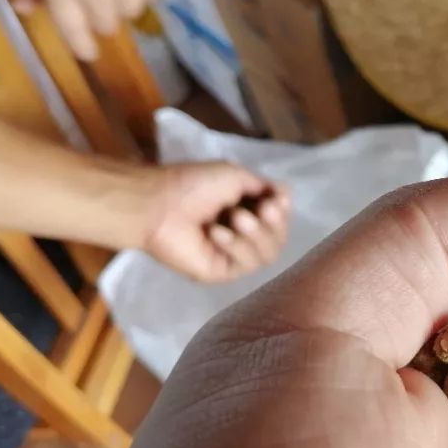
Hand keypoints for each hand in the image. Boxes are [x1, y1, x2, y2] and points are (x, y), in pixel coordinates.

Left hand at [141, 162, 290, 282]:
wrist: (160, 203)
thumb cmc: (193, 185)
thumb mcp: (235, 176)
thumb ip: (263, 187)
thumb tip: (286, 193)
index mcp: (246, 211)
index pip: (278, 220)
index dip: (282, 212)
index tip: (277, 200)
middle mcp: (243, 236)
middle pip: (278, 239)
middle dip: (274, 224)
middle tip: (263, 209)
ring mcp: (233, 257)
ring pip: (268, 255)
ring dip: (257, 234)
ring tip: (236, 217)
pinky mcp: (222, 272)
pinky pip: (246, 264)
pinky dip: (235, 246)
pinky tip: (216, 233)